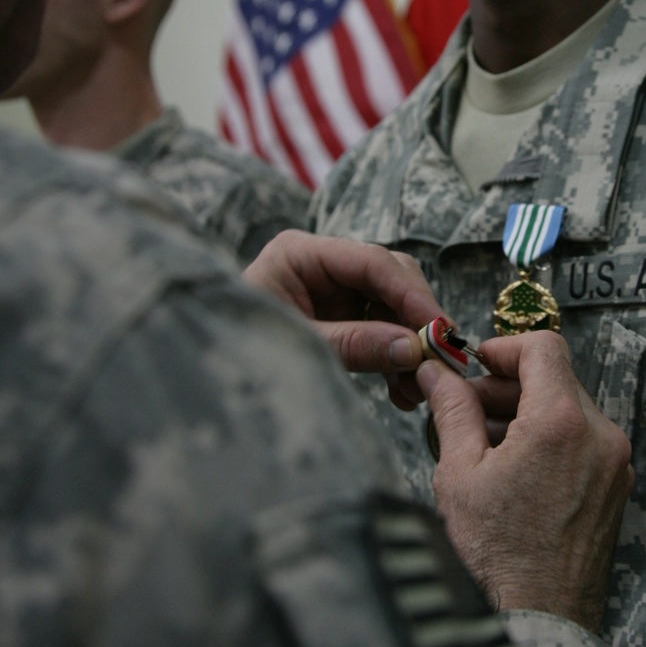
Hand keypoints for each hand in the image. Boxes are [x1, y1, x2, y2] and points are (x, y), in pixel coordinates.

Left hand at [244, 231, 443, 407]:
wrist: (205, 382)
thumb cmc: (235, 353)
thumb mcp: (297, 348)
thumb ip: (353, 345)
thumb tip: (412, 349)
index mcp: (300, 253)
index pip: (371, 262)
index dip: (411, 295)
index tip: (440, 329)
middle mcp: (322, 265)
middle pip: (390, 279)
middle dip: (416, 321)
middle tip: (440, 361)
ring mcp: (332, 292)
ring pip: (392, 308)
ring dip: (410, 348)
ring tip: (416, 391)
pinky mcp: (339, 319)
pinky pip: (381, 331)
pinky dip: (395, 361)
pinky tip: (402, 393)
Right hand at [417, 332, 632, 631]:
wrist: (539, 618)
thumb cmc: (498, 555)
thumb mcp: (460, 473)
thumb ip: (452, 411)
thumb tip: (439, 374)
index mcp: (561, 422)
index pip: (543, 347)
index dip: (505, 348)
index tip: (477, 364)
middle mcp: (600, 436)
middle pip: (556, 378)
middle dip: (509, 384)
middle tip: (467, 406)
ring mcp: (615, 463)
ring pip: (570, 409)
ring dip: (528, 412)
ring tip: (484, 442)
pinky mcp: (617, 487)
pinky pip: (584, 441)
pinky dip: (550, 439)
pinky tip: (514, 467)